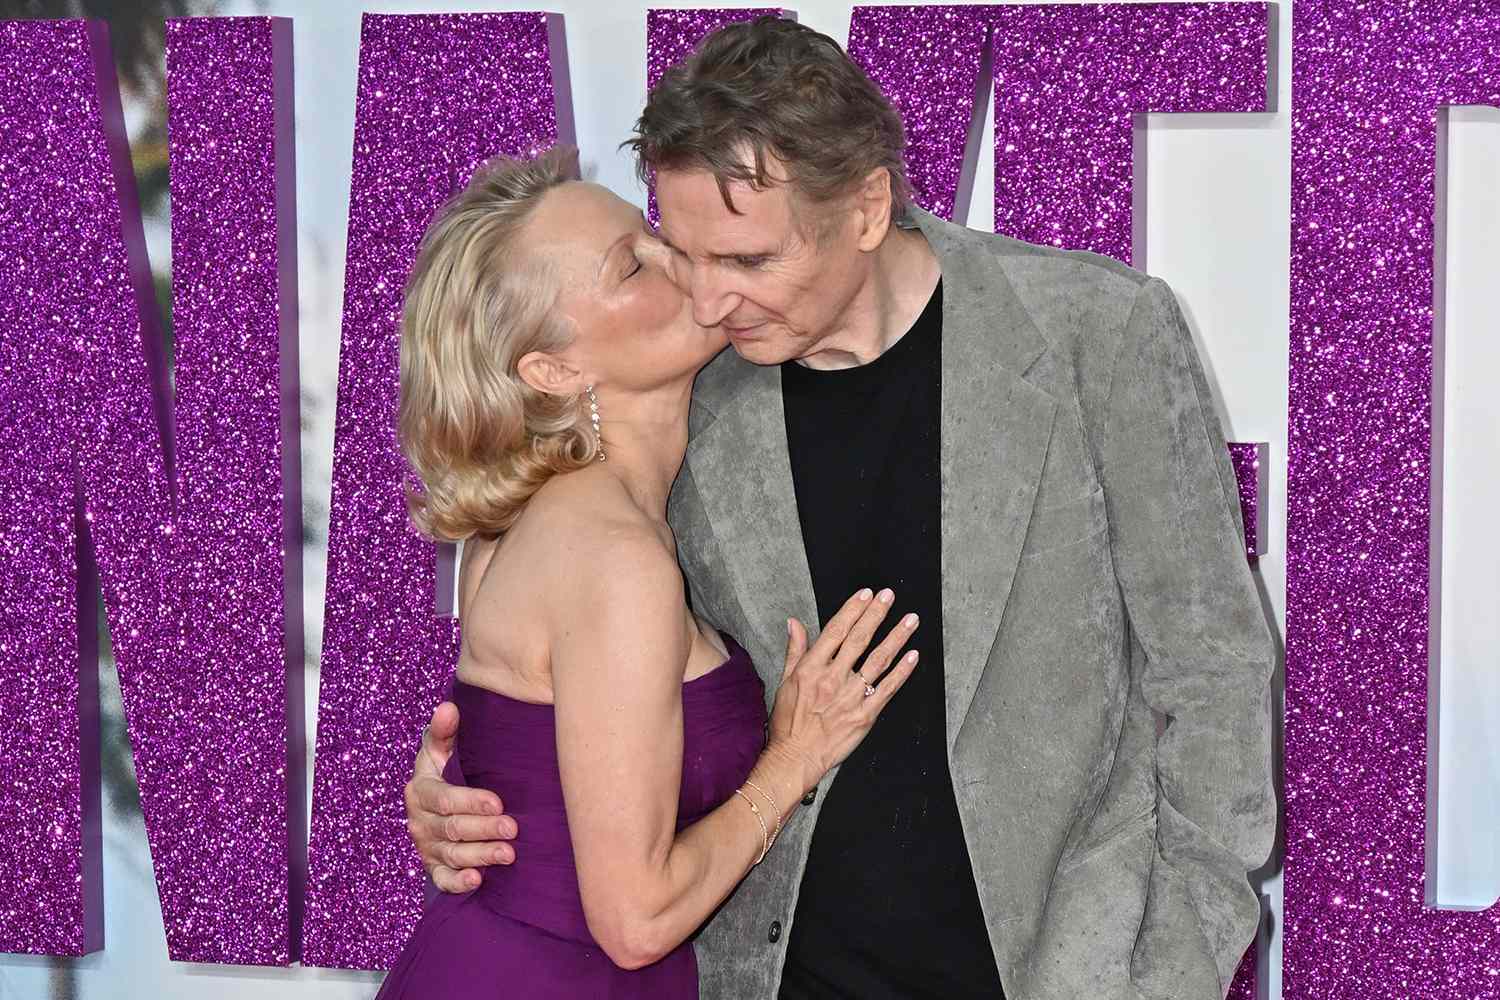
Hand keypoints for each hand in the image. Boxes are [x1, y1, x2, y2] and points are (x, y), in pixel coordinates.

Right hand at [404, 700, 518, 892]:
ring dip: (480, 855)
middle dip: (484, 828)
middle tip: (513, 828)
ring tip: (509, 853)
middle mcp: (419, 820)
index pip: (444, 798)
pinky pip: (443, 880)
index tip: (498, 801)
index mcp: (420, 789)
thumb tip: (448, 707)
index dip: (470, 801)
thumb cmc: (446, 770)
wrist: (437, 805)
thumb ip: (445, 731)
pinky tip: (478, 879)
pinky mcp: (434, 867)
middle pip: (452, 828)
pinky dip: (459, 882)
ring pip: (453, 854)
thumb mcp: (442, 749)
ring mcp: (426, 846)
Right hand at [766, 588, 919, 793]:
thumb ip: (795, 650)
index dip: (853, 609)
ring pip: (878, 660)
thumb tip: (794, 623)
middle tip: (889, 596)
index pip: (836, 630)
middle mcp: (832, 679)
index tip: (866, 594)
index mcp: (811, 668)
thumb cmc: (789, 723)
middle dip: (876, 614)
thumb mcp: (785, 681)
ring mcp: (850, 697)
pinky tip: (912, 656)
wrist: (796, 757)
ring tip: (910, 620)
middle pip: (859, 639)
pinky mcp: (865, 714)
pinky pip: (888, 688)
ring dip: (896, 637)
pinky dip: (902, 671)